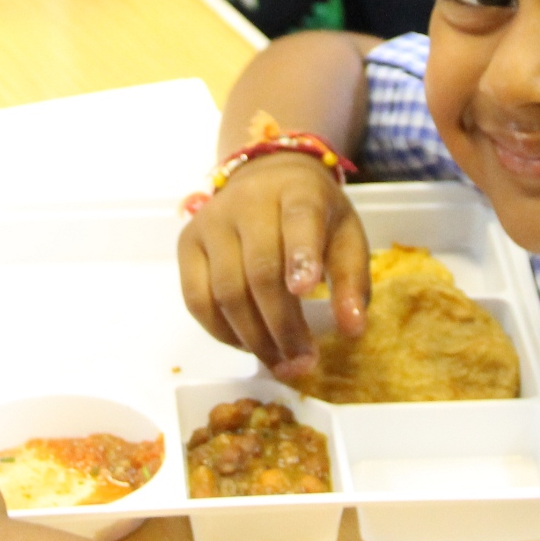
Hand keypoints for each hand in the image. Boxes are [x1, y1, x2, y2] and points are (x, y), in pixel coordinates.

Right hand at [177, 152, 368, 377]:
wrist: (266, 177)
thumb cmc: (314, 215)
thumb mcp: (346, 235)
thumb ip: (352, 280)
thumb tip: (351, 329)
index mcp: (298, 191)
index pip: (298, 219)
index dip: (300, 254)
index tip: (305, 290)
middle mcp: (248, 201)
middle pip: (260, 271)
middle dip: (282, 326)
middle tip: (303, 362)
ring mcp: (211, 221)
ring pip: (225, 291)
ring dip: (254, 338)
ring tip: (281, 363)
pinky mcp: (187, 242)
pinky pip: (196, 299)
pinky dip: (221, 332)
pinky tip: (248, 344)